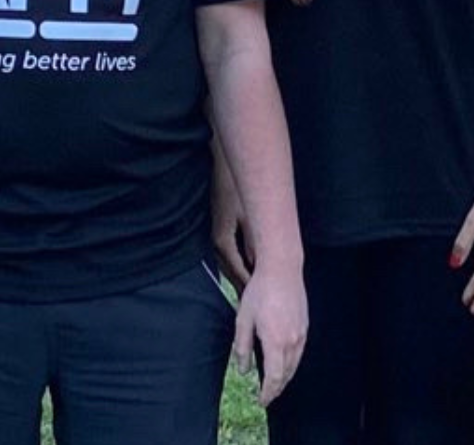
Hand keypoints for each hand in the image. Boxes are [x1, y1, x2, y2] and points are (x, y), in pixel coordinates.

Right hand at [210, 160, 252, 292]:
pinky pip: (226, 255)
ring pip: (226, 265)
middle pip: (230, 272)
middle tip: (256, 304)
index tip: (260, 299)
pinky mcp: (216, 231)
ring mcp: (213, 237)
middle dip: (243, 287)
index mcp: (223, 241)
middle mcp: (216, 243)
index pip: (237, 271)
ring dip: (239, 277)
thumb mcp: (248, 216)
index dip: (250, 286)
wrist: (219, 170)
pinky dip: (235, 265)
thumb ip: (253, 241)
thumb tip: (258, 263)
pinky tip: (245, 268)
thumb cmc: (235, 190)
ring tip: (251, 292)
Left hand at [233, 265, 307, 406]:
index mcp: (275, 342)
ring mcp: (301, 333)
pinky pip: (299, 351)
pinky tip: (283, 361)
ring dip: (285, 376)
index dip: (268, 393)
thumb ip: (242, 347)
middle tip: (267, 396)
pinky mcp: (305, 325)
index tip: (262, 401)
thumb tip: (243, 370)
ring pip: (295, 364)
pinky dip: (291, 362)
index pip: (274, 378)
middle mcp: (292, 341)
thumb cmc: (260, 292)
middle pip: (287, 374)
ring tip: (274, 383)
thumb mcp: (243, 320)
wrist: (282, 269)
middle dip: (277, 388)